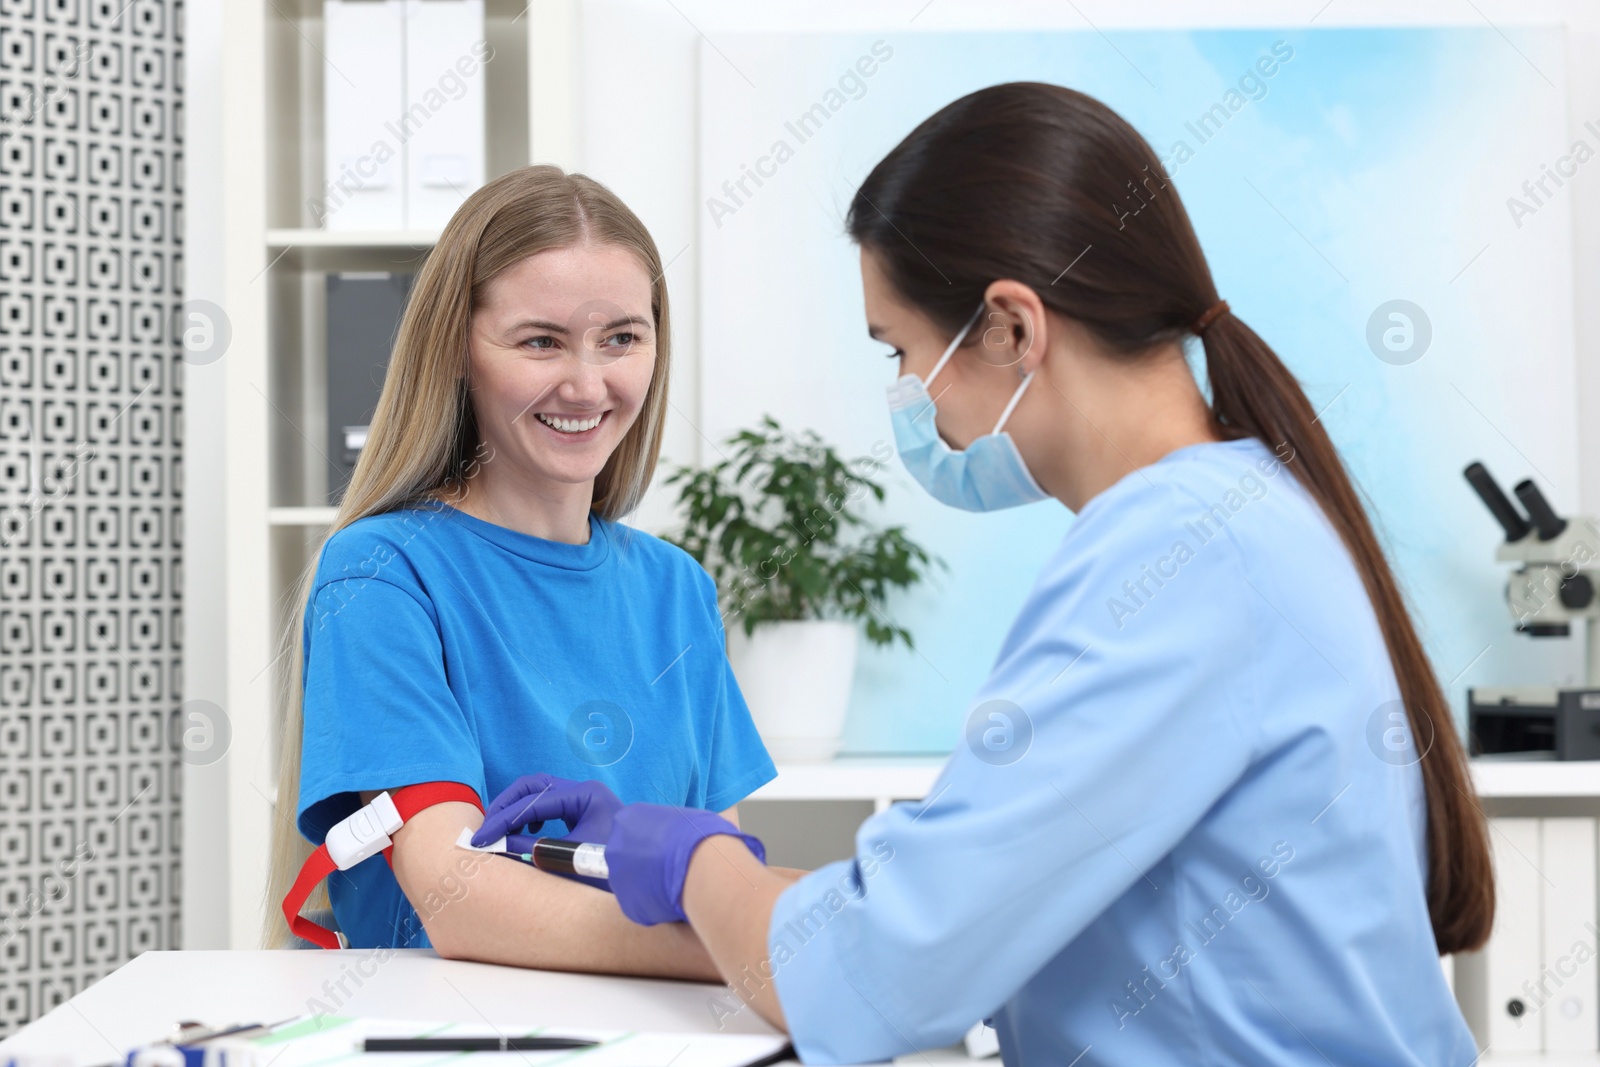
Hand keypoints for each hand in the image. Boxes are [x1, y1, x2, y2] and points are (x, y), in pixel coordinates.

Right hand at [472, 774, 621, 889]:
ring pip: (539, 790)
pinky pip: (549, 801)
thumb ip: (533, 847)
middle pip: (533, 785)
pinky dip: (531, 812)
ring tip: (500, 829)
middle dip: (505, 805)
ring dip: (516, 807)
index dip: (502, 820)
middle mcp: (584, 790)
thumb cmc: (612, 867)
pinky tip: (527, 829)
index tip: (481, 839)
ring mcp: (584, 796)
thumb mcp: (568, 859)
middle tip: (484, 828)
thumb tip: (500, 844)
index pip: (532, 801)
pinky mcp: (582, 808)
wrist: (644, 872)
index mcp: (585, 796)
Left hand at [606, 803, 766, 925]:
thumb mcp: (683, 819)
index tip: (665, 848)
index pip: (631, 829)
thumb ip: (667, 829)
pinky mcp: (628, 904)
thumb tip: (674, 838)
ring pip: (632, 883)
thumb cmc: (701, 836)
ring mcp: (618, 877)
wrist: (703, 866)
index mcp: (627, 819)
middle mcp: (615, 847)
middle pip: (625, 857)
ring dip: (648, 885)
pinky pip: (640, 905)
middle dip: (644, 864)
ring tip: (675, 885)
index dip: (651, 840)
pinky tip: (672, 900)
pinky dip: (654, 905)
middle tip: (668, 868)